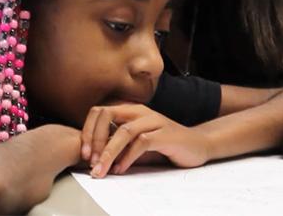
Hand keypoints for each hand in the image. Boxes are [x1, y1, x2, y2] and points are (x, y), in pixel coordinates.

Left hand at [81, 103, 209, 177]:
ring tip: (101, 170)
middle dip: (95, 139)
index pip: (100, 111)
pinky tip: (122, 169)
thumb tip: (93, 158)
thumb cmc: (165, 144)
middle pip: (107, 115)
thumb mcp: (136, 143)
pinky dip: (128, 157)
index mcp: (131, 111)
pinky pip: (142, 143)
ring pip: (124, 131)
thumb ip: (118, 145)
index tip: (84, 154)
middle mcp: (140, 112)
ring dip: (109, 153)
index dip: (88, 131)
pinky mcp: (165, 134)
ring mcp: (154, 121)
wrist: (198, 145)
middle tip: (90, 162)